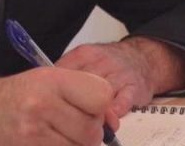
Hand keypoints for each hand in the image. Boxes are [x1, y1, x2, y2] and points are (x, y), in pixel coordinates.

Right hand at [0, 67, 117, 145]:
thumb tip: (112, 118)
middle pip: (93, 131)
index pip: (101, 95)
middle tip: (69, 129)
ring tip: (54, 138)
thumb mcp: (38, 82)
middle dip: (87, 134)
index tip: (92, 110)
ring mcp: (34, 136)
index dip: (100, 106)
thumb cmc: (3, 100)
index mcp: (48, 81)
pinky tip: (45, 145)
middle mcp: (42, 106)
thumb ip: (76, 93)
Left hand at [56, 37, 184, 118]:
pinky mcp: (134, 88)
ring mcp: (118, 74)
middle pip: (80, 86)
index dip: (54, 93)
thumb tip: (41, 91)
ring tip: (86, 128)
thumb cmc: (108, 64)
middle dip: (71, 106)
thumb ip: (64, 74)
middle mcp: (101, 62)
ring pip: (100, 96)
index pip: (62, 73)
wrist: (142, 58)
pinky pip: (122, 103)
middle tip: (63, 121)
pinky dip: (113, 114)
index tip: (48, 107)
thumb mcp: (83, 60)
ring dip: (92, 115)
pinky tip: (108, 123)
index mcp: (83, 55)